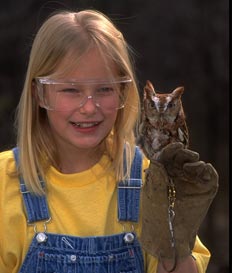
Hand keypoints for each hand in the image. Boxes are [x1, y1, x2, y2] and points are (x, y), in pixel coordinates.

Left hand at [140, 142, 217, 269]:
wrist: (169, 233)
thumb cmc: (155, 212)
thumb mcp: (151, 189)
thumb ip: (156, 171)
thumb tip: (159, 155)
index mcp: (164, 172)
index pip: (168, 155)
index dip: (172, 149)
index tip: (178, 146)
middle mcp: (178, 175)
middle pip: (182, 156)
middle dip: (184, 153)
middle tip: (185, 154)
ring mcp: (191, 181)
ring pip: (196, 163)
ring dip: (194, 160)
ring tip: (189, 166)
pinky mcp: (204, 189)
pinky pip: (210, 174)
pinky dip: (208, 169)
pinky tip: (202, 168)